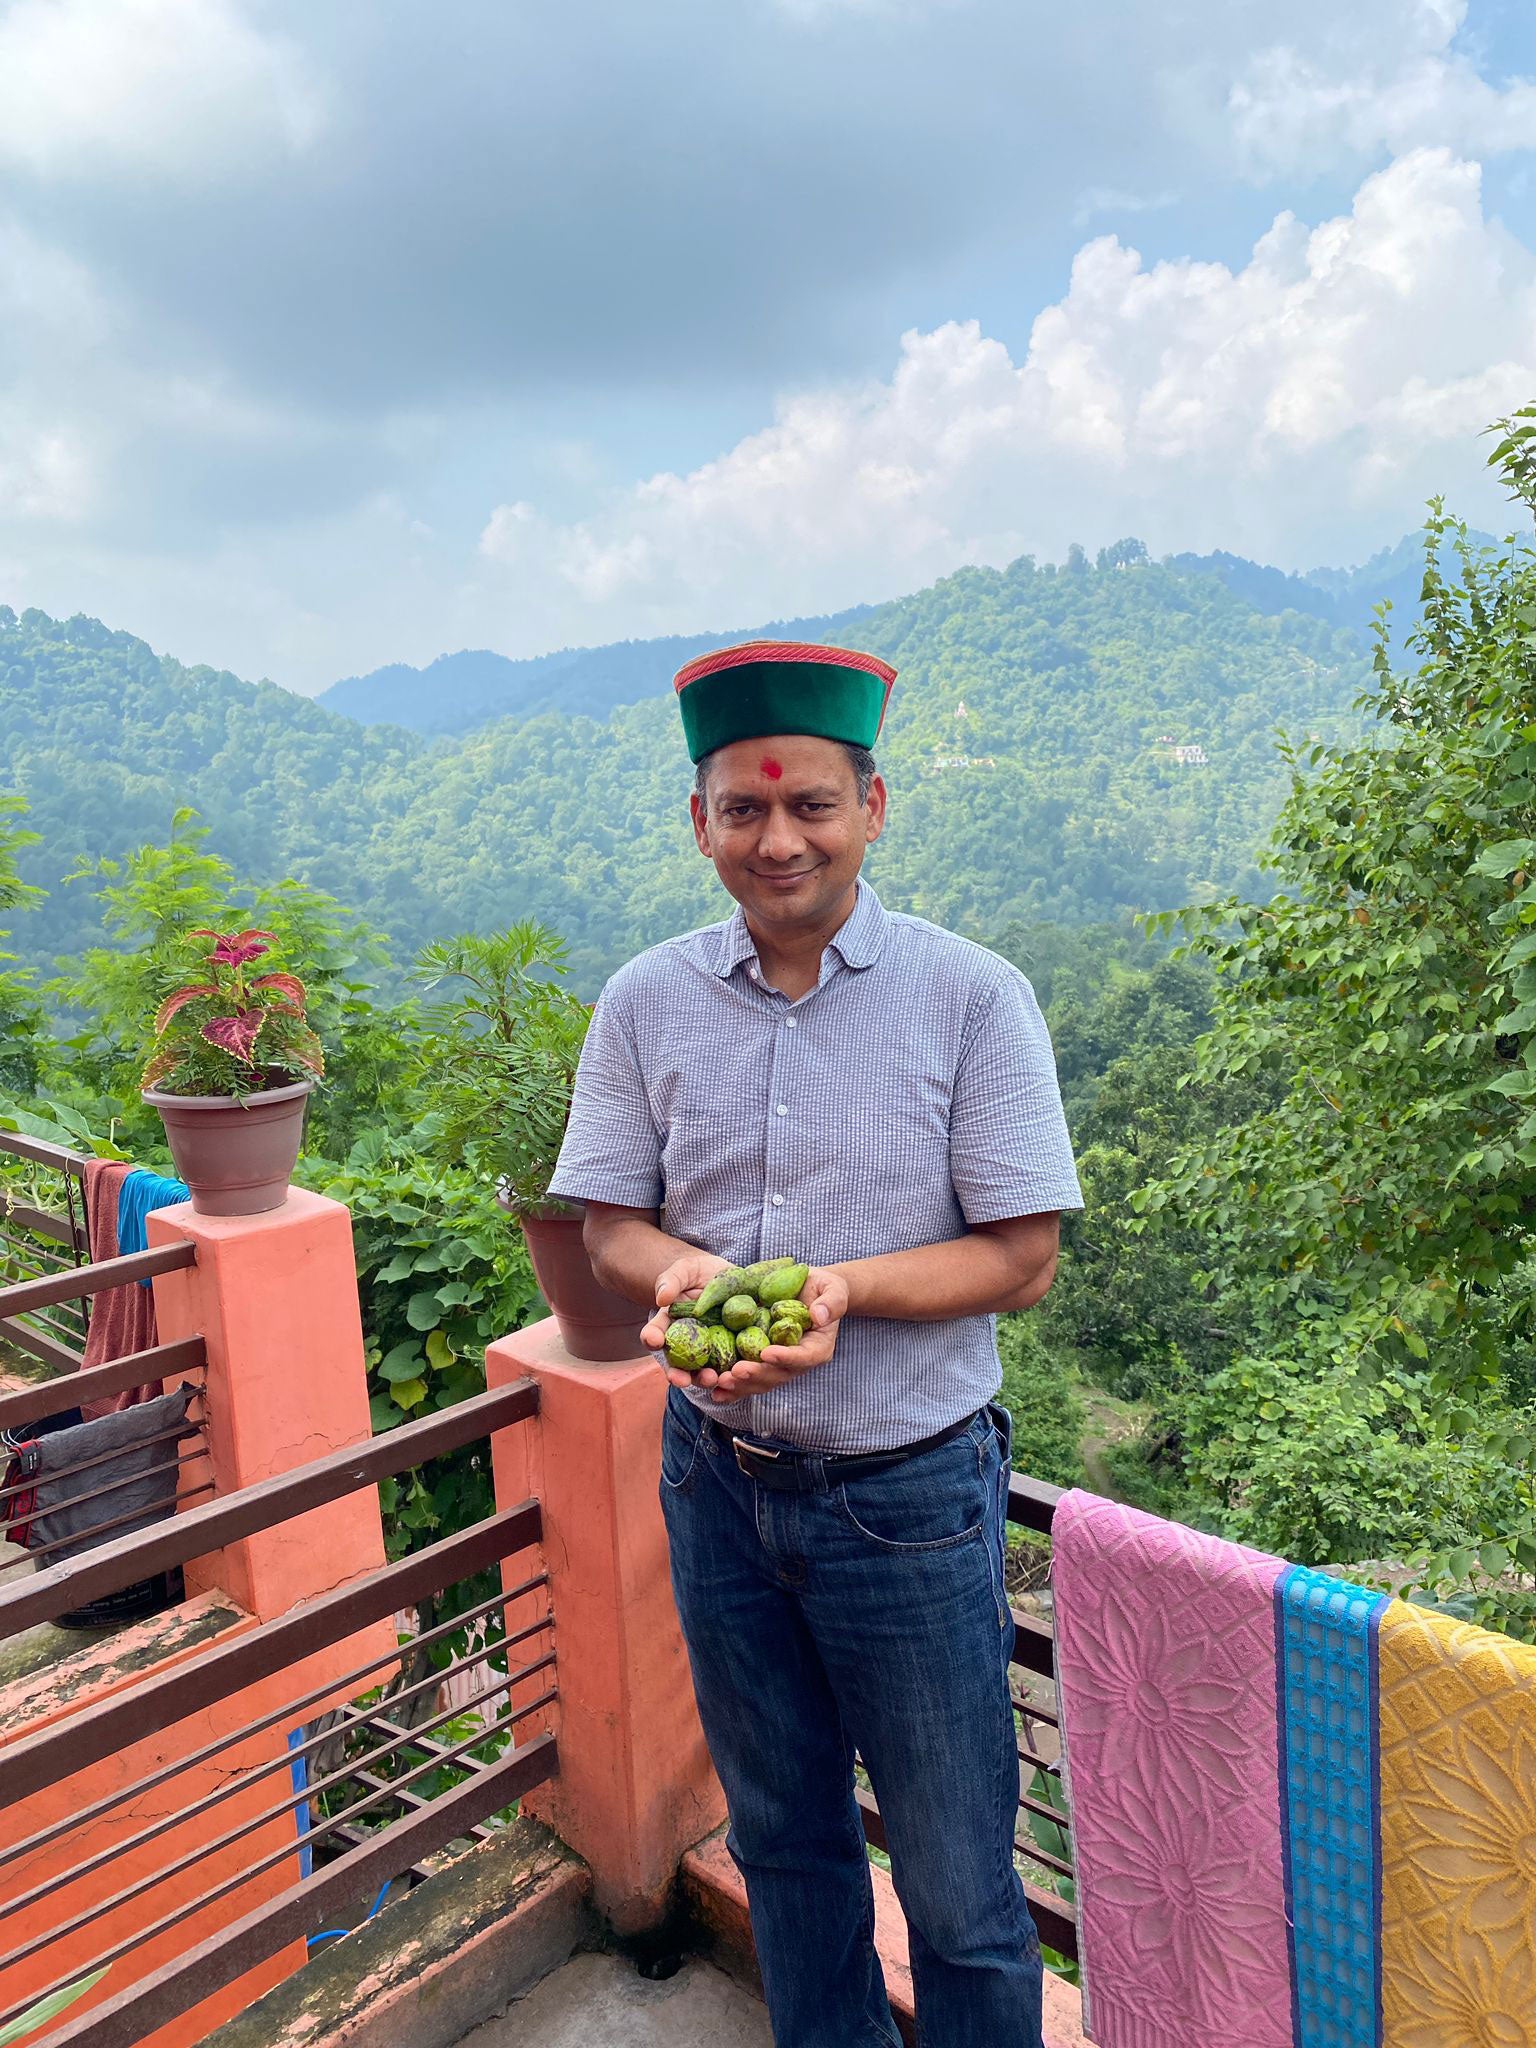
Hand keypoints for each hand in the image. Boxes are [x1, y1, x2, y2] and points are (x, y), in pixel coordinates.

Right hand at [641, 1249, 732, 1388]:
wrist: (734, 1276)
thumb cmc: (702, 1274)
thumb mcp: (686, 1270)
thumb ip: (672, 1280)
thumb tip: (662, 1298)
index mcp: (670, 1325)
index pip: (655, 1335)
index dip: (652, 1339)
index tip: (654, 1340)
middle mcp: (688, 1344)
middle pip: (679, 1364)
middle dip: (678, 1375)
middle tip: (682, 1379)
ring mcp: (711, 1350)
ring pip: (705, 1371)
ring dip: (705, 1379)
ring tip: (712, 1379)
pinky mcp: (735, 1352)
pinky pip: (733, 1366)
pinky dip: (734, 1376)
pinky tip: (736, 1376)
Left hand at [707, 1266, 848, 1402]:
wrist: (810, 1291)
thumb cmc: (823, 1288)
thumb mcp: (833, 1289)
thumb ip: (831, 1302)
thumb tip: (819, 1315)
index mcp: (817, 1347)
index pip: (803, 1357)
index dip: (786, 1357)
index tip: (767, 1353)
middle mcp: (797, 1362)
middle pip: (778, 1375)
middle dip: (756, 1375)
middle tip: (736, 1372)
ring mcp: (779, 1365)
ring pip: (761, 1381)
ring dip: (741, 1385)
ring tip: (720, 1382)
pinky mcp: (762, 1362)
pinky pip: (748, 1378)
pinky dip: (732, 1388)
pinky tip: (715, 1392)